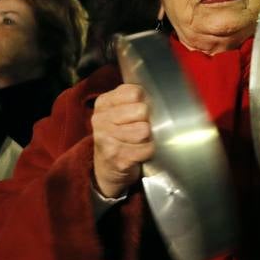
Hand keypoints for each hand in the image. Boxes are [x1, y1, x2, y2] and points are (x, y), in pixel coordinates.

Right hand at [91, 84, 154, 198]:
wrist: (108, 167)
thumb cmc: (120, 134)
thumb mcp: (120, 110)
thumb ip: (135, 98)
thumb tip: (158, 93)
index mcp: (103, 103)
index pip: (135, 92)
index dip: (145, 101)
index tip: (140, 112)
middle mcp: (101, 119)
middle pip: (142, 110)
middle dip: (148, 120)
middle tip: (141, 128)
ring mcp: (106, 139)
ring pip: (145, 130)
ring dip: (149, 137)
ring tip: (140, 141)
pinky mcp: (117, 157)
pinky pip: (148, 148)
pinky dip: (149, 151)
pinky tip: (140, 152)